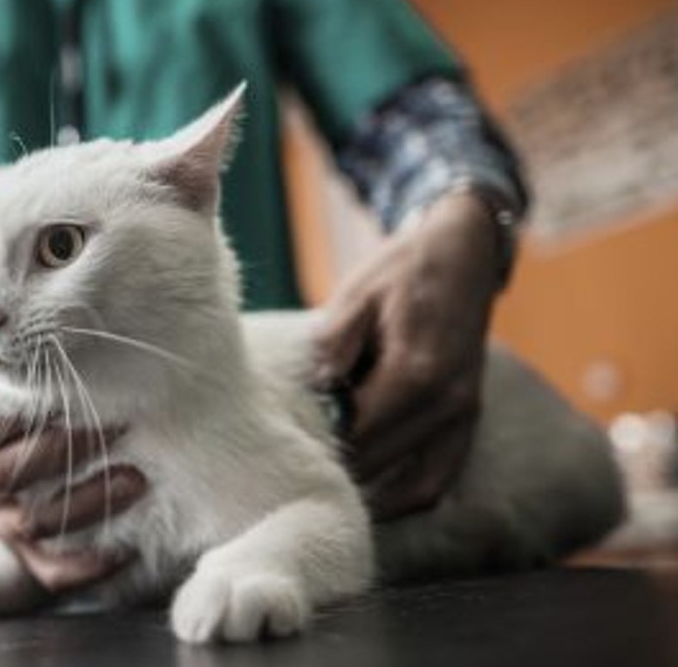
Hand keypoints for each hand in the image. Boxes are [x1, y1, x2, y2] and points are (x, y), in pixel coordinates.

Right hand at [0, 372, 147, 590]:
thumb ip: (2, 352)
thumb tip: (29, 318)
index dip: (23, 417)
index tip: (73, 393)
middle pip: (1, 476)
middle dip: (62, 453)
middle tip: (116, 428)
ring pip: (28, 525)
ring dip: (87, 503)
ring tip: (136, 479)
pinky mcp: (14, 550)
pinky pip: (46, 570)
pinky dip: (86, 565)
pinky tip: (125, 548)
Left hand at [313, 192, 503, 520]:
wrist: (463, 254)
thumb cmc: (401, 271)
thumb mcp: (356, 294)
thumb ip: (335, 344)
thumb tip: (317, 391)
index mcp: (416, 370)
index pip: (359, 433)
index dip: (319, 447)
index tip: (283, 452)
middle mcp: (448, 402)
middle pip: (382, 463)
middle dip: (338, 472)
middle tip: (293, 477)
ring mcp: (465, 414)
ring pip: (418, 486)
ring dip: (373, 495)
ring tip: (328, 494)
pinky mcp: (469, 419)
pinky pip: (441, 477)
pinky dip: (407, 497)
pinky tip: (371, 498)